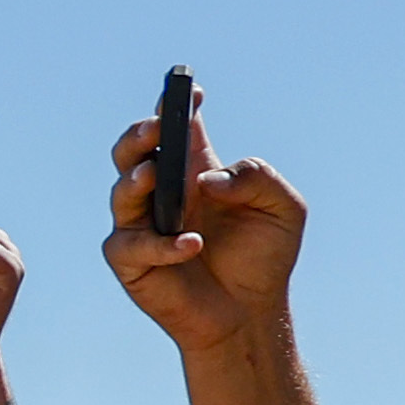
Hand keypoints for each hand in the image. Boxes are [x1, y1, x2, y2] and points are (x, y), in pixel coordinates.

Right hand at [101, 93, 308, 353]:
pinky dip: (161, 244)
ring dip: (135, 180)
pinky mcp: (132, 262)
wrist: (250, 314)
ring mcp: (141, 226)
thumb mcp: (284, 209)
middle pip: (131, 150)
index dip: (177, 105)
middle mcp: (161, 192)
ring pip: (120, 192)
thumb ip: (257, 179)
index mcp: (195, 170)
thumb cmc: (263, 258)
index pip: (178, 128)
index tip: (190, 91)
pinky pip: (132, 245)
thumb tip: (209, 180)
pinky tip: (192, 244)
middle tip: (157, 127)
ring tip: (156, 175)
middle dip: (138, 134)